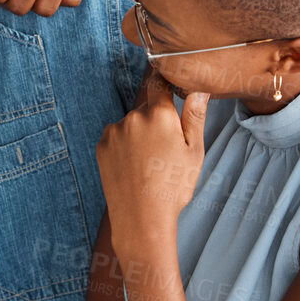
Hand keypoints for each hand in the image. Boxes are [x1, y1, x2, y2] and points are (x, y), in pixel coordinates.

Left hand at [96, 70, 208, 244]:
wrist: (141, 218)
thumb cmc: (173, 186)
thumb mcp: (194, 152)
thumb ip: (194, 117)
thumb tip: (198, 89)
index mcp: (159, 115)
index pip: (159, 83)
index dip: (165, 84)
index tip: (170, 89)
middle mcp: (133, 117)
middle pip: (147, 107)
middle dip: (156, 119)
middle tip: (166, 147)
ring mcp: (114, 132)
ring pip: (131, 123)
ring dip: (139, 133)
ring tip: (150, 162)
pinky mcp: (101, 146)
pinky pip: (117, 137)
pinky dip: (125, 145)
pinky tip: (134, 166)